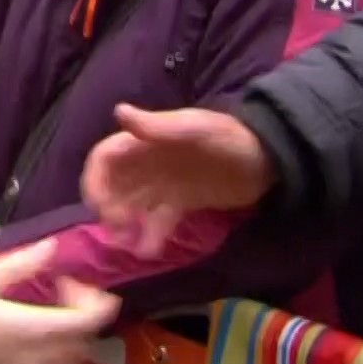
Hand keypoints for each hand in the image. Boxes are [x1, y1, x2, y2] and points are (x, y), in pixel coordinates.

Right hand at [81, 103, 274, 254]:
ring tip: (128, 246)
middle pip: (113, 185)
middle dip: (107, 208)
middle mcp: (148, 162)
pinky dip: (150, 236)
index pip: (105, 158)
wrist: (268, 158)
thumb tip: (119, 112)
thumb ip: (156, 126)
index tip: (98, 205)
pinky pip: (158, 221)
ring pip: (131, 206)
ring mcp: (164, 184)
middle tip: (116, 231)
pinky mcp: (181, 203)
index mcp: (144, 141)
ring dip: (124, 225)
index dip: (94, 180)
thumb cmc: (228, 137)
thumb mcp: (193, 129)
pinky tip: (149, 251)